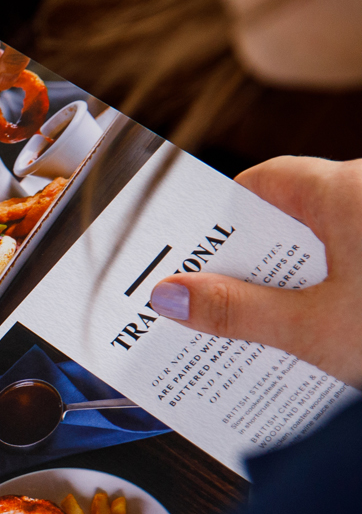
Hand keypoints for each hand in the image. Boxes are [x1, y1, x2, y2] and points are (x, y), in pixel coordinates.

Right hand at [146, 156, 361, 385]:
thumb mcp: (315, 330)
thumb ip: (239, 310)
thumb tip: (171, 297)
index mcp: (347, 189)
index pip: (265, 180)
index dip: (223, 216)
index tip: (194, 253)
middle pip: (292, 215)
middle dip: (251, 263)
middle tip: (212, 303)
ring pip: (326, 244)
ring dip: (294, 285)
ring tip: (266, 330)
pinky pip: (355, 263)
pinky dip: (334, 290)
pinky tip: (321, 333)